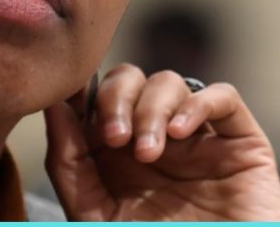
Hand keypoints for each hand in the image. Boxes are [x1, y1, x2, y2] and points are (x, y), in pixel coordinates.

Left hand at [44, 63, 279, 220]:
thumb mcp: (92, 212)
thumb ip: (67, 161)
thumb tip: (52, 105)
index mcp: (112, 151)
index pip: (92, 95)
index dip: (81, 89)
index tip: (70, 98)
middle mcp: (150, 136)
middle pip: (127, 79)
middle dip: (114, 98)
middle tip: (114, 138)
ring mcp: (194, 138)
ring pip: (167, 83)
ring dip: (151, 109)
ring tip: (148, 153)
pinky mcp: (238, 143)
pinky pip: (222, 97)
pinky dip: (197, 105)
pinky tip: (179, 134)